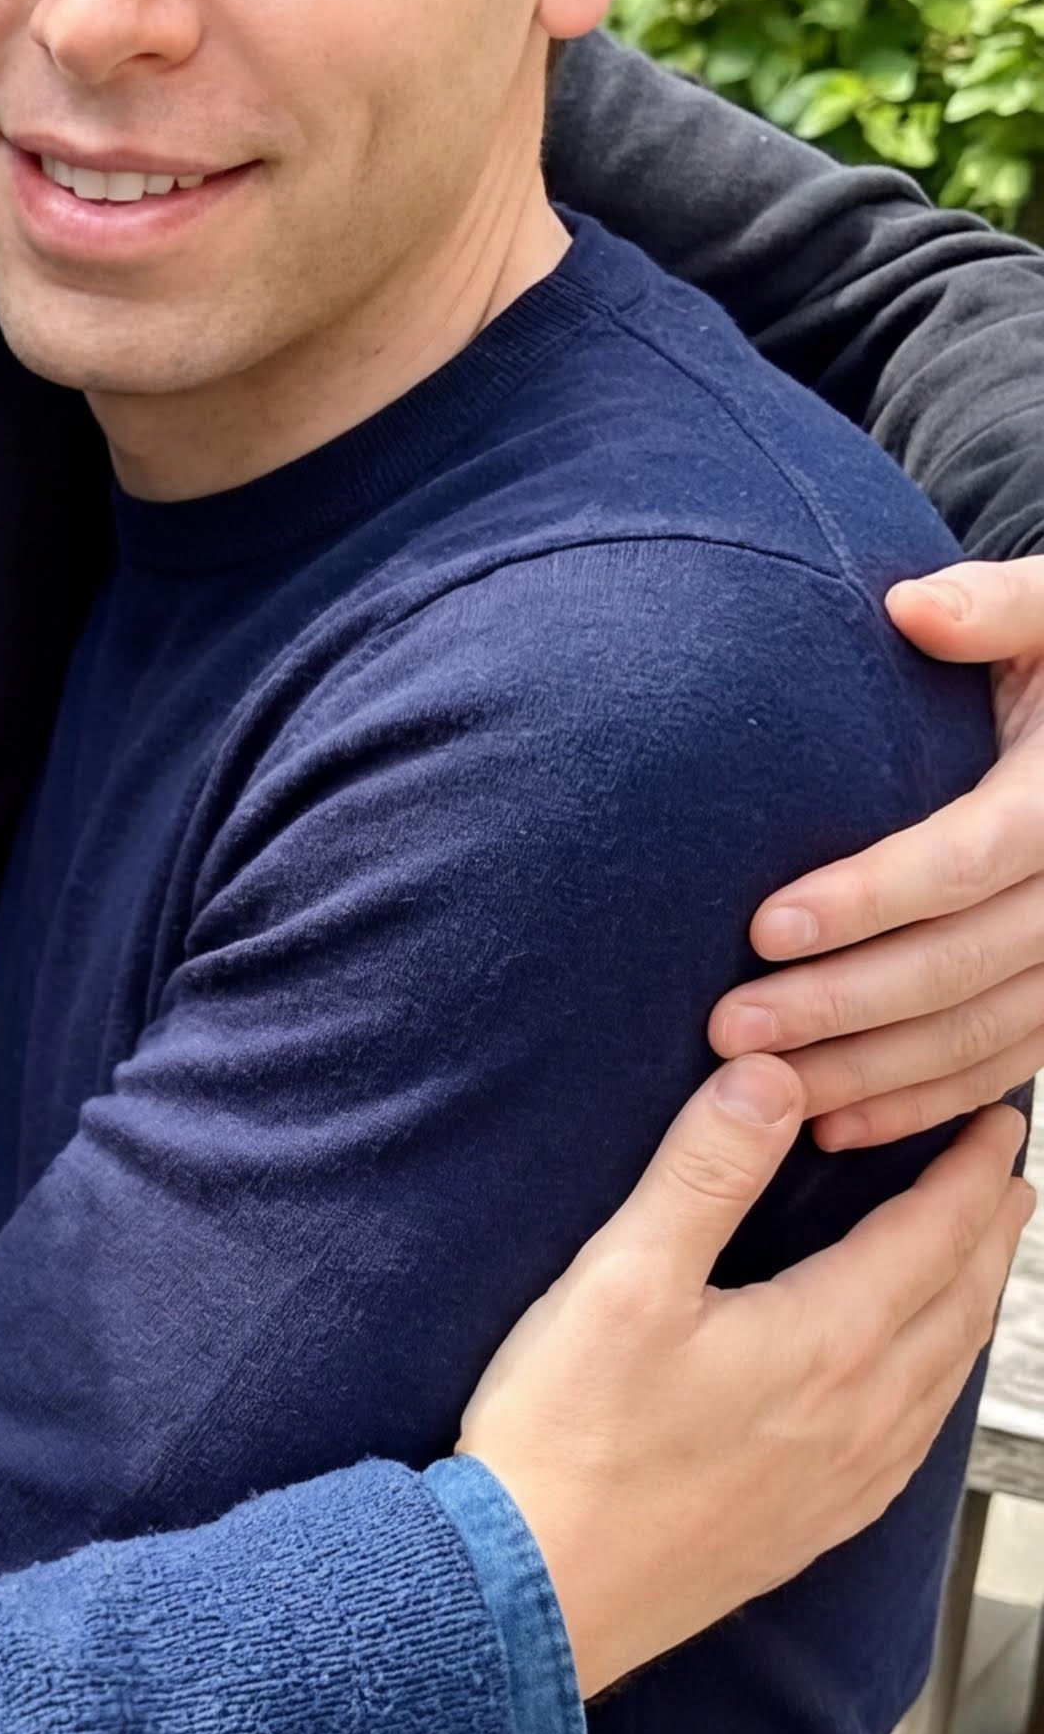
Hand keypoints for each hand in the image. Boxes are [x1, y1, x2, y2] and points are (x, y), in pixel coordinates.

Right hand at [460, 1051, 1025, 1699]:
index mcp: (826, 1342)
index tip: (995, 1124)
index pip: (932, 1236)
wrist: (534, 1595)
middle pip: (958, 1305)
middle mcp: (859, 1416)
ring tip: (977, 1267)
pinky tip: (916, 1389)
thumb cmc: (565, 1442)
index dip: (969, 1174)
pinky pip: (912, 1443)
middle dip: (989, 1233)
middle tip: (1006, 1182)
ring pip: (944, 1378)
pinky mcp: (811, 1529)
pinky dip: (937, 1386)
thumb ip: (703, 1172)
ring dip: (973, 1307)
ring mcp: (843, 1482)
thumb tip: (770, 1077)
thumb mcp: (621, 1281)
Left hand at [710, 557, 1043, 1147]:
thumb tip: (914, 607)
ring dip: (870, 1072)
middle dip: (843, 1005)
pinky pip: (1006, 1064)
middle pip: (964, 966)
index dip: (872, 897)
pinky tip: (836, 1126)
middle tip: (727, 1027)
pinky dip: (924, 1103)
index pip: (971, 859)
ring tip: (760, 1088)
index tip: (767, 925)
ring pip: (982, 1035)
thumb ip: (1001, 608)